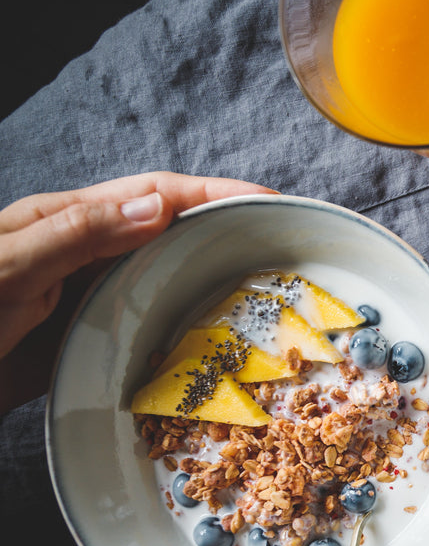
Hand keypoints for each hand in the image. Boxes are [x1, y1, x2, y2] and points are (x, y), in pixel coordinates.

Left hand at [0, 171, 274, 362]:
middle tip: (285, 252)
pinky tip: (208, 352)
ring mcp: (86, 300)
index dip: (216, 193)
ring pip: (164, 280)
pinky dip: (183, 335)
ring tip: (264, 301)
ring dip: (212, 284)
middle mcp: (84, 255)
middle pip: (170, 233)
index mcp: (66, 222)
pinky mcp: (84, 343)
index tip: (272, 203)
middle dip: (229, 233)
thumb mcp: (7, 269)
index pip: (156, 195)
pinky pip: (145, 330)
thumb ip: (78, 235)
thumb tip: (161, 206)